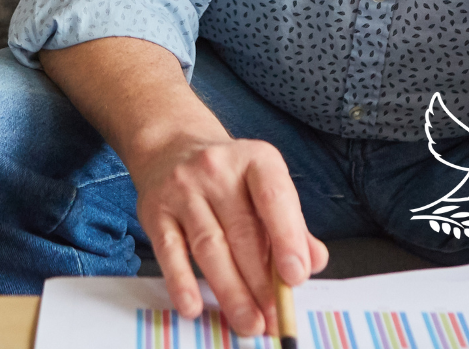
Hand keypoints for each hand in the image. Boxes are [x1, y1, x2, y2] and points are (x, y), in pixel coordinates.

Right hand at [127, 135, 327, 336]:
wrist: (172, 147)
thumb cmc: (229, 177)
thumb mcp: (265, 186)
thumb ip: (292, 224)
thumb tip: (313, 262)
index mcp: (255, 160)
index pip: (274, 198)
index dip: (287, 238)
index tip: (295, 278)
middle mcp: (216, 169)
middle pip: (242, 232)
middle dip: (261, 282)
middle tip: (274, 316)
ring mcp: (182, 189)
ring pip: (209, 246)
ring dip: (231, 290)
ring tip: (248, 320)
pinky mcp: (155, 211)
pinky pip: (170, 251)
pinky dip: (181, 282)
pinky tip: (193, 306)